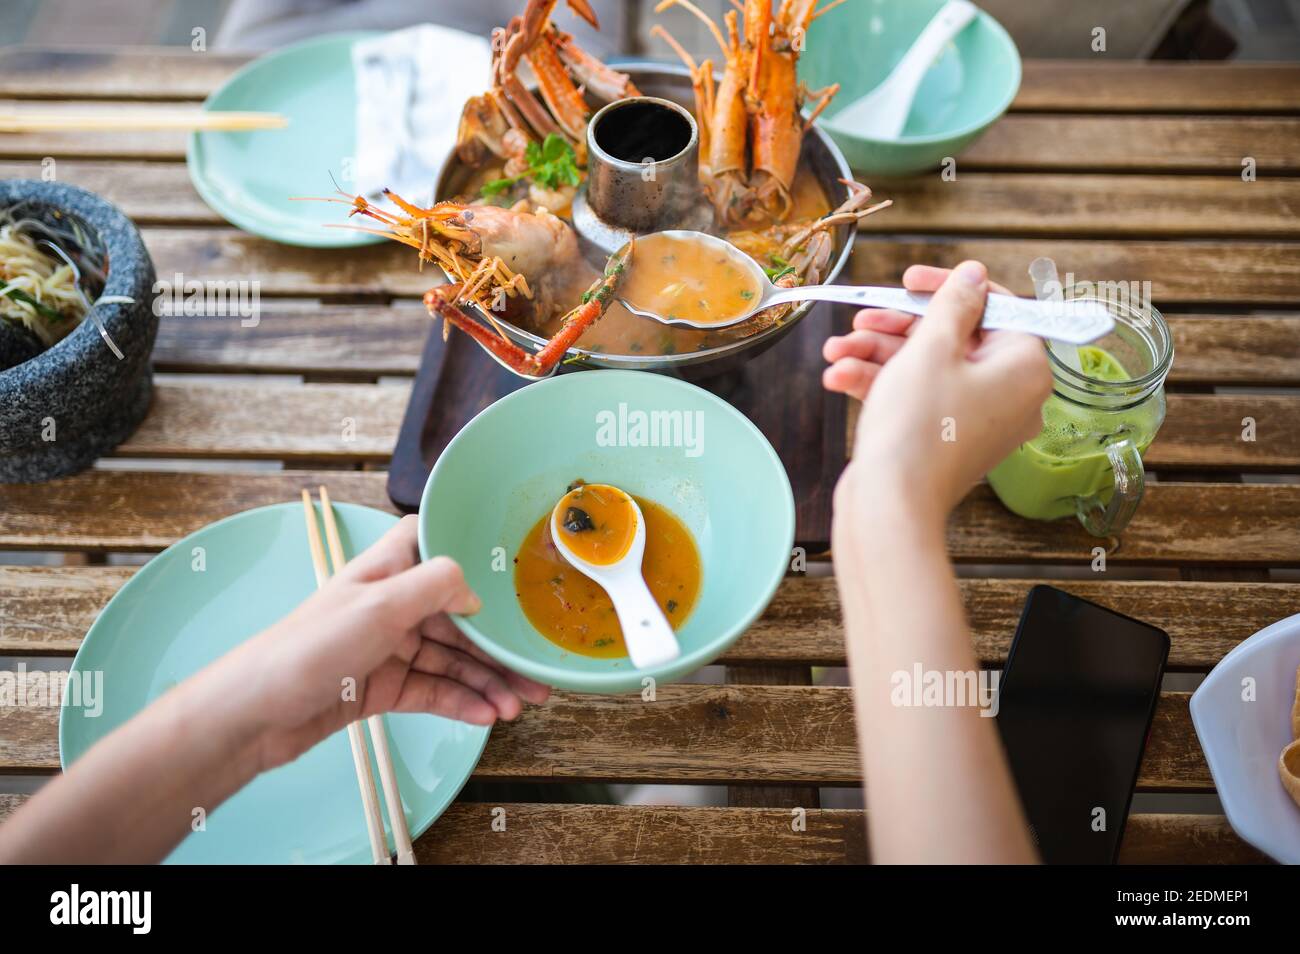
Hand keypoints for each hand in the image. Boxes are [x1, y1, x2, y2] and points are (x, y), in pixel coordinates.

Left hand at [218, 515, 548, 770]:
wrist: (256, 714)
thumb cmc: (308, 647)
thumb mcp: (379, 605)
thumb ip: (435, 585)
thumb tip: (476, 592)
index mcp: (387, 570)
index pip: (432, 544)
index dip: (468, 551)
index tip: (510, 571)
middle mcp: (391, 606)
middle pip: (458, 617)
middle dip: (497, 644)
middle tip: (536, 670)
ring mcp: (389, 648)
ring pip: (452, 661)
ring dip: (488, 681)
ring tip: (519, 705)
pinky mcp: (384, 688)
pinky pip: (434, 692)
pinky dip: (462, 703)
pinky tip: (486, 716)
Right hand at [825, 262, 1051, 520]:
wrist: (891, 505)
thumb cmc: (918, 429)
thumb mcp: (930, 349)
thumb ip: (953, 305)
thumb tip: (973, 276)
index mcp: (1024, 367)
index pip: (994, 307)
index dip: (947, 288)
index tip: (909, 282)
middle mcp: (1009, 394)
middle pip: (953, 338)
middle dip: (896, 328)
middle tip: (862, 318)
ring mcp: (976, 420)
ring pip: (927, 368)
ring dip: (878, 355)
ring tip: (836, 352)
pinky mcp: (945, 439)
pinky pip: (919, 398)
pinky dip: (882, 385)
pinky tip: (840, 377)